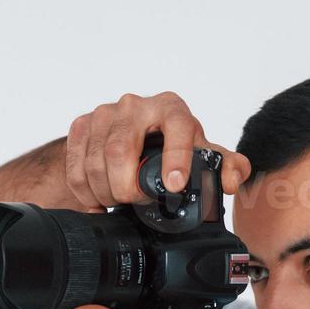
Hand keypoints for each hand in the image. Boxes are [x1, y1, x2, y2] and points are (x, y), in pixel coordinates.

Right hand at [64, 91, 251, 211]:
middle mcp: (136, 105)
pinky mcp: (82, 126)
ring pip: (95, 160)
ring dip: (105, 192)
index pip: (175, 126)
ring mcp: (105, 113)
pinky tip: (99, 200)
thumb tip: (232, 179)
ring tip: (119, 203)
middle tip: (136, 203)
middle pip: (120, 148)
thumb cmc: (172, 146)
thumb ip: (224, 167)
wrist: (134, 137)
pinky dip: (85, 191)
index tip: (175, 185)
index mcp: (171, 108)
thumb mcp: (200, 156)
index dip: (175, 157)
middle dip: (127, 187)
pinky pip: (76, 164)